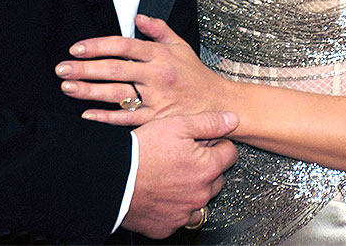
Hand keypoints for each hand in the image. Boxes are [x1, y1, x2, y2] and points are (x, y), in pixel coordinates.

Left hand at [55, 14, 225, 124]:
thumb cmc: (197, 76)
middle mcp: (157, 75)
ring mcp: (156, 99)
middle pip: (114, 69)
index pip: (123, 45)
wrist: (221, 106)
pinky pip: (127, 119)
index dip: (98, 46)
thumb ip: (159, 30)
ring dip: (89, 91)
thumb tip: (137, 17)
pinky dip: (106, 117)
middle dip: (84, 68)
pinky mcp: (157, 121)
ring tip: (68, 88)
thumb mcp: (181, 46)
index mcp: (160, 55)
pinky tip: (87, 114)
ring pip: (117, 94)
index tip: (77, 48)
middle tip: (62, 69)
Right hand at [120, 110, 237, 237]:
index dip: (216, 143)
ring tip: (172, 174)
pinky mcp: (168, 227)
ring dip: (193, 188)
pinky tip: (162, 192)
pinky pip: (180, 216)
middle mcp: (200, 195)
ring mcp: (184, 214)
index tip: (203, 141)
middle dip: (206, 166)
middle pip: (217, 178)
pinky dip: (175, 206)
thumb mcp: (177, 125)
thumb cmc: (142, 150)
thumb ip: (209, 122)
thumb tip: (233, 119)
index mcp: (207, 169)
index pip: (230, 154)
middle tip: (183, 155)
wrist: (112, 179)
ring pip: (200, 200)